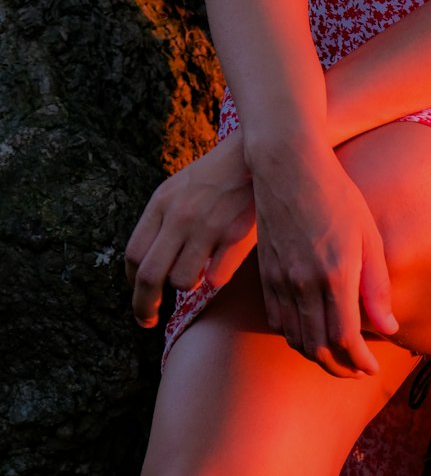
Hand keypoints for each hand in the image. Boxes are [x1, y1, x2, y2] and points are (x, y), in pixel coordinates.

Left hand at [125, 130, 255, 327]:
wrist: (253, 155)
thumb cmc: (213, 176)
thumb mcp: (177, 188)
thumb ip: (160, 221)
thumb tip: (145, 265)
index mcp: (162, 203)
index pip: (134, 254)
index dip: (132, 283)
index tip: (139, 296)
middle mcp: (180, 216)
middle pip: (149, 276)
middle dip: (144, 305)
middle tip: (148, 320)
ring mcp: (207, 226)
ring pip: (182, 281)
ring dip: (186, 285)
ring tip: (196, 273)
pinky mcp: (234, 236)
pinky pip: (215, 278)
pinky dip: (214, 279)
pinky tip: (220, 264)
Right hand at [248, 132, 397, 377]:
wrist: (288, 167)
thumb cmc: (336, 194)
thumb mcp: (368, 235)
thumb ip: (376, 286)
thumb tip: (388, 328)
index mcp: (335, 274)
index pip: (345, 338)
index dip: (359, 360)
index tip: (371, 367)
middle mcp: (304, 283)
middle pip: (318, 346)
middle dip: (339, 367)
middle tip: (356, 371)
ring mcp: (281, 280)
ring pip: (295, 338)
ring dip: (316, 356)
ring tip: (336, 358)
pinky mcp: (265, 274)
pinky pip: (277, 319)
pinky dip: (293, 336)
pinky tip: (308, 333)